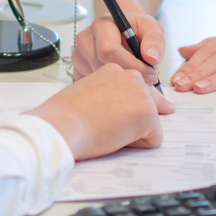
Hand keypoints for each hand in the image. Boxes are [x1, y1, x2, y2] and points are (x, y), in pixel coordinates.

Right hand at [26, 63, 174, 159]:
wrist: (61, 125)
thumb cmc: (64, 115)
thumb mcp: (86, 92)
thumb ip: (105, 94)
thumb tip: (115, 108)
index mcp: (114, 70)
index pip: (133, 91)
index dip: (124, 109)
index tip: (110, 115)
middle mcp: (131, 76)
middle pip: (148, 105)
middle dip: (133, 120)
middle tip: (108, 125)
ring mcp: (142, 94)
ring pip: (150, 123)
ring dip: (132, 132)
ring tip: (107, 129)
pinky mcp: (148, 114)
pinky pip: (153, 139)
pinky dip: (137, 146)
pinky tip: (115, 138)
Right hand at [72, 11, 164, 82]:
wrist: (124, 29)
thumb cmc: (136, 28)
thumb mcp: (152, 28)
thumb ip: (155, 41)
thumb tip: (151, 58)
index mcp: (101, 25)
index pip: (109, 51)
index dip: (131, 65)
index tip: (150, 73)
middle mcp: (85, 39)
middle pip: (101, 67)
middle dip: (126, 77)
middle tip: (147, 79)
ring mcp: (78, 55)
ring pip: (97, 79)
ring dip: (118, 84)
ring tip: (133, 78)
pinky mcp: (78, 69)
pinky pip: (92, 86)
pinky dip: (108, 88)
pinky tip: (120, 82)